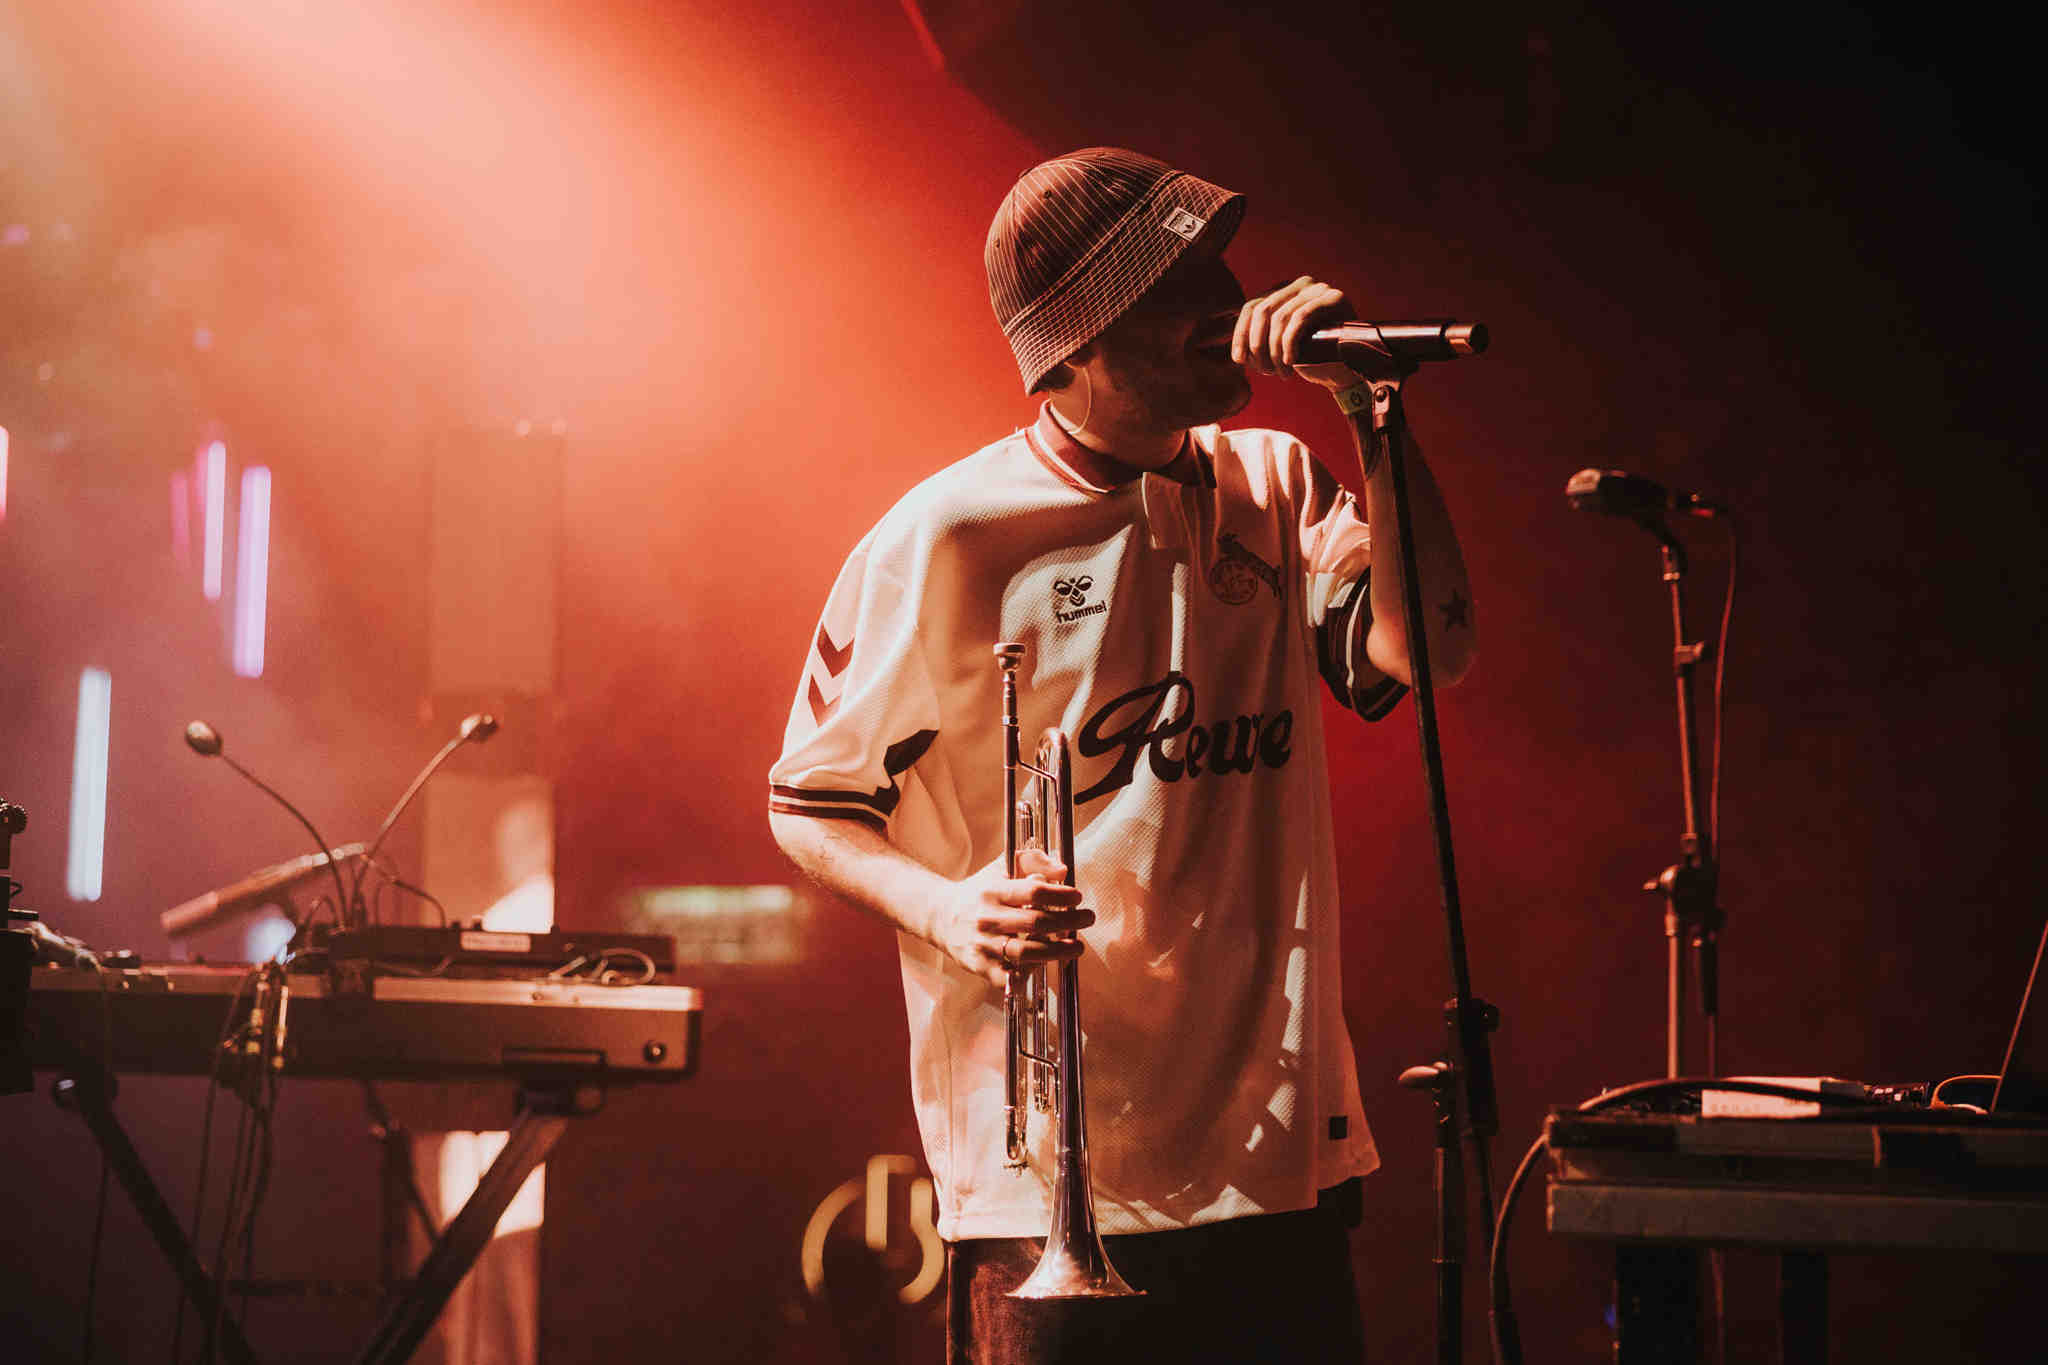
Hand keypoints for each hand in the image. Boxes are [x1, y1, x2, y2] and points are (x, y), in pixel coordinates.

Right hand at [934, 847, 1093, 987]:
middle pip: (1036, 923)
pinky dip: (1029, 974)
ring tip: (1077, 947)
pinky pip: (1008, 978)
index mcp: (993, 891)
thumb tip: (1062, 870)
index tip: (1077, 896)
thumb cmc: (980, 891)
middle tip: (1087, 918)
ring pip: (1026, 953)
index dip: (1061, 895)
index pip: (1034, 892)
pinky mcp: (979, 967)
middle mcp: (987, 918)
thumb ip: (1032, 861)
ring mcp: (982, 945)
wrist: (939, 916)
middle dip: (1069, 922)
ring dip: (1058, 952)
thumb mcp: (1001, 868)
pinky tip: (1044, 965)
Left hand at [1233, 276, 1357, 387]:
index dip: (1241, 334)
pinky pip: (1300, 318)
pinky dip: (1290, 343)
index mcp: (1283, 292)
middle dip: (1258, 345)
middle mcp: (1299, 284)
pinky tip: (1291, 362)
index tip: (1239, 360)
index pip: (1251, 307)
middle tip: (1265, 371)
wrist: (1344, 370)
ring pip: (1280, 317)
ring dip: (1275, 351)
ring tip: (1281, 372)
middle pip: (1262, 311)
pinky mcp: (1334, 298)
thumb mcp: (1278, 347)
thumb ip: (1258, 340)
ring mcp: (1318, 288)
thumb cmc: (1310, 359)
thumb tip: (1236, 352)